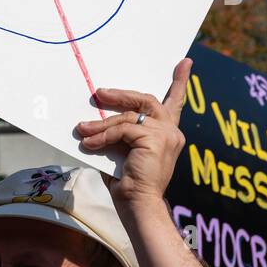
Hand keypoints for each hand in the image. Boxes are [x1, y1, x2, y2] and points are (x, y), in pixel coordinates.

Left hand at [76, 58, 192, 210]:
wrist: (138, 204)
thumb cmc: (128, 182)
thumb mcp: (123, 150)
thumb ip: (120, 132)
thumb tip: (96, 117)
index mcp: (167, 133)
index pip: (175, 102)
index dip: (179, 81)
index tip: (184, 61)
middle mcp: (172, 131)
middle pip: (145, 100)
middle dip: (120, 95)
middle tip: (99, 92)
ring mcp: (166, 134)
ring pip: (128, 116)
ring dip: (101, 123)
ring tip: (82, 129)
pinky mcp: (155, 140)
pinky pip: (122, 129)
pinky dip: (103, 136)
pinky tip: (89, 144)